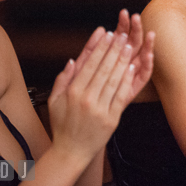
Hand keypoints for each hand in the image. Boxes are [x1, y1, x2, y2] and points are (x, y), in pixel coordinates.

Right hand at [47, 30, 137, 161]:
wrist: (71, 152)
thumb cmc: (62, 125)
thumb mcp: (54, 101)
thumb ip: (62, 79)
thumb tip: (72, 59)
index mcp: (72, 92)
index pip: (89, 64)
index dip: (99, 47)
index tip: (106, 33)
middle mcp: (86, 98)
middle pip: (103, 68)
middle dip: (113, 49)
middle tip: (122, 34)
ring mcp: (100, 109)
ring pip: (113, 79)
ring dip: (122, 60)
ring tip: (129, 46)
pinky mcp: (112, 118)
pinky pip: (121, 95)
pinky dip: (126, 80)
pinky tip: (131, 68)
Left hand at [72, 10, 153, 102]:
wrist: (80, 128)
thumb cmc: (78, 99)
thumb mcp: (78, 74)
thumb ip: (88, 54)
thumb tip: (100, 31)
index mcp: (110, 60)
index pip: (118, 37)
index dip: (122, 25)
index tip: (123, 13)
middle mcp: (122, 66)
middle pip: (132, 44)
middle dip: (134, 30)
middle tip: (135, 17)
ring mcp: (128, 77)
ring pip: (142, 57)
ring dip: (147, 45)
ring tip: (150, 33)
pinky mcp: (133, 90)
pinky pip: (144, 76)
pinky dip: (148, 65)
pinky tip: (149, 55)